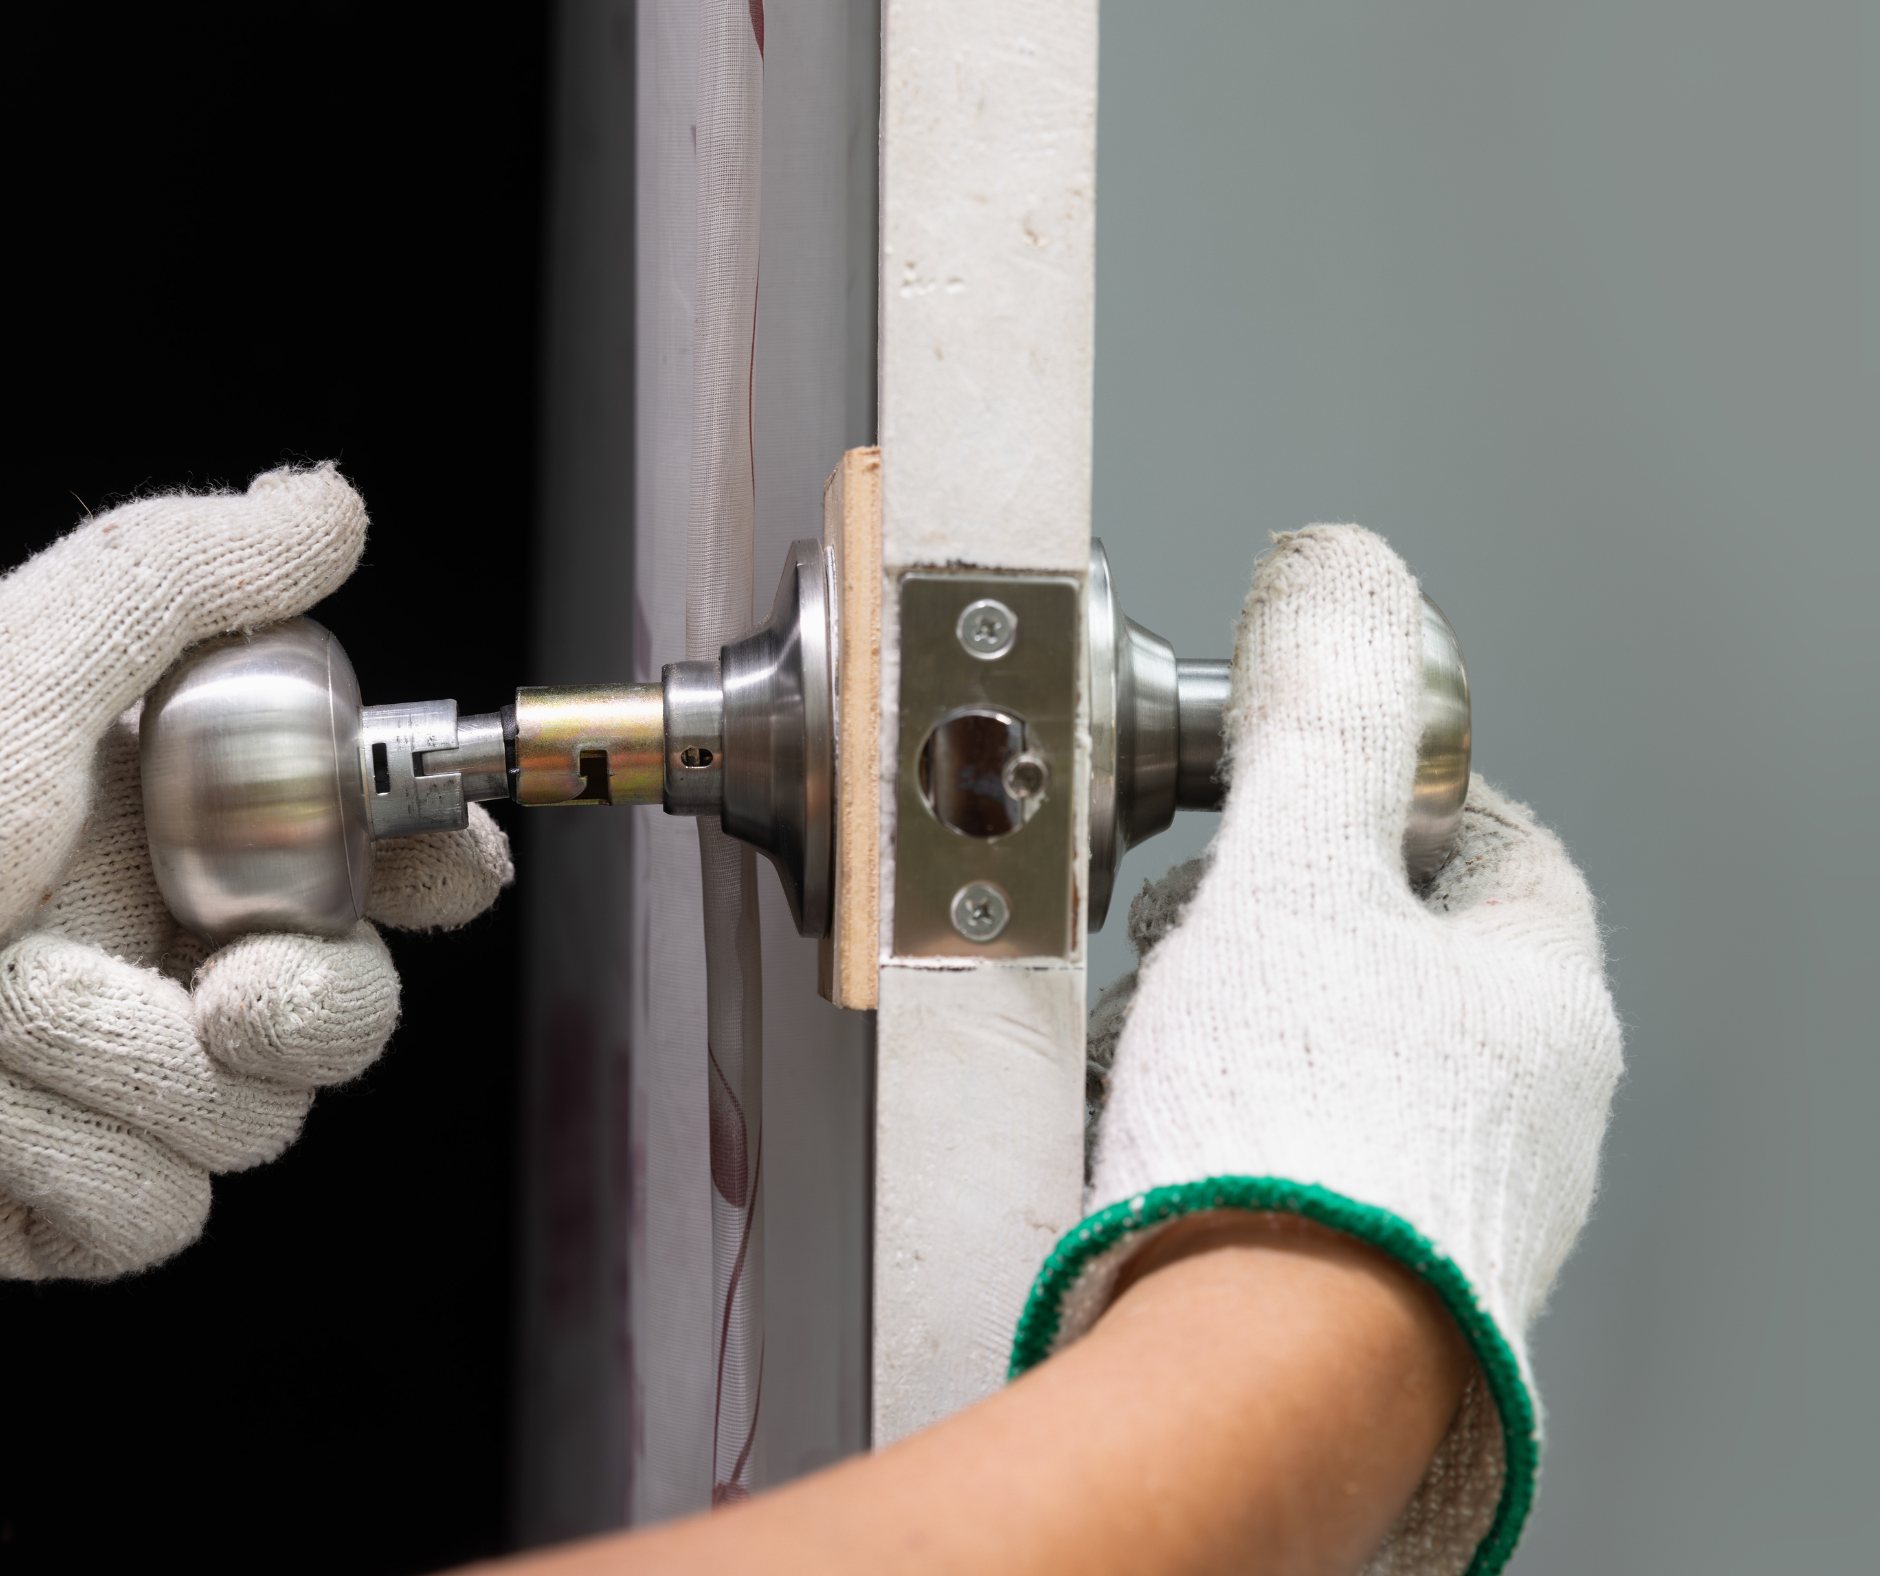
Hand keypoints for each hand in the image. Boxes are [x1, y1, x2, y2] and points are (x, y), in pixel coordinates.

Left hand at [0, 467, 513, 1279]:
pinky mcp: (60, 1206)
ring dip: (124, 1068)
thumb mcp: (10, 681)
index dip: (427, 866)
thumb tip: (322, 501)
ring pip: (256, 1121)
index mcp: (155, 834)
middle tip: (235, 992)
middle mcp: (148, 958)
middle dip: (314, 1004)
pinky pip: (158, 1212)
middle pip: (345, 1008)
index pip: (352, 854)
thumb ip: (182, 581)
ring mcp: (109, 1089)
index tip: (448, 867)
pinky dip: (68, 1164)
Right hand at [1023, 526, 1621, 1573]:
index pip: (1506, 853)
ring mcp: (1446, 1202)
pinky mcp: (1361, 1278)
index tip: (1328, 790)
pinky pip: (1300, 1158)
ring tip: (1163, 1019)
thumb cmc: (1304, 1138)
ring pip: (1352, 1066)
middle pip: (1419, 964)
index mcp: (1539, 1002)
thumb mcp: (1297, 878)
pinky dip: (1229, 1122)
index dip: (1409, 805)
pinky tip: (1155, 1122)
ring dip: (1255, 1025)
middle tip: (1213, 907)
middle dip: (1302, 917)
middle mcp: (1519, 1112)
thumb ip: (1317, 727)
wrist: (1252, 1370)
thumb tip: (1343, 581)